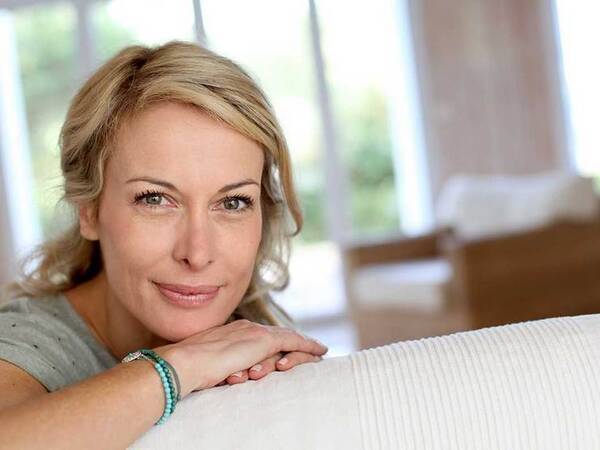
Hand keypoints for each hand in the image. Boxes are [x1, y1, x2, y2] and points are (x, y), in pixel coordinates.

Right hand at [154, 319, 327, 397]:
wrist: (184, 364)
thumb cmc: (189, 372)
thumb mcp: (209, 367)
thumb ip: (223, 366)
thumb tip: (229, 376)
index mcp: (230, 333)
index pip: (258, 337)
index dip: (274, 343)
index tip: (281, 350)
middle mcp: (244, 328)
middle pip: (276, 337)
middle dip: (294, 345)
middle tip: (310, 351)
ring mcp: (254, 333)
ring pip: (286, 341)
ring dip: (301, 350)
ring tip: (318, 354)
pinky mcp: (262, 341)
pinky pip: (293, 341)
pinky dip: (307, 346)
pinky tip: (320, 351)